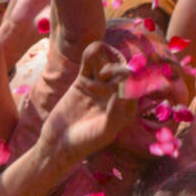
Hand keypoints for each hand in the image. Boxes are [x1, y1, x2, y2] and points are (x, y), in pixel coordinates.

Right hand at [38, 41, 136, 165]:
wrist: (59, 143)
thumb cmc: (85, 142)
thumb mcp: (104, 131)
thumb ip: (115, 113)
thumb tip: (124, 92)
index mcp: (128, 107)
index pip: (136, 87)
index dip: (132, 79)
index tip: (121, 80)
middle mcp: (116, 94)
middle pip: (122, 72)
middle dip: (117, 68)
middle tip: (105, 74)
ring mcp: (100, 86)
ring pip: (107, 64)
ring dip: (106, 58)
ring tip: (96, 67)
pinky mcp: (83, 81)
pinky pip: (90, 63)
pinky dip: (91, 54)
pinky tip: (90, 52)